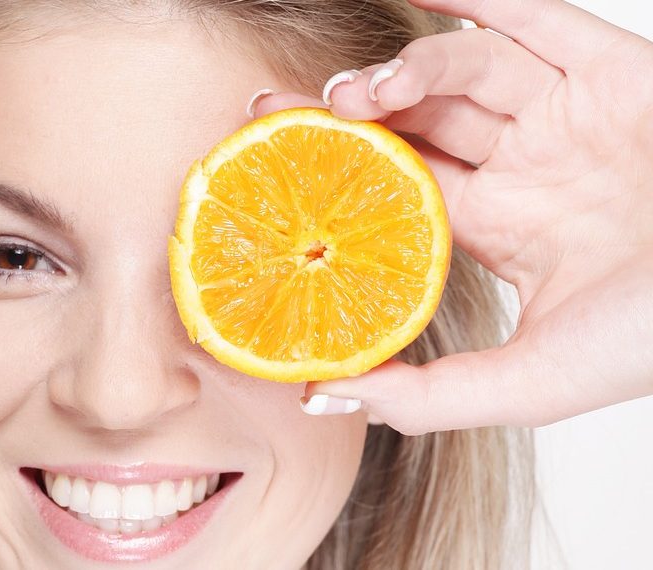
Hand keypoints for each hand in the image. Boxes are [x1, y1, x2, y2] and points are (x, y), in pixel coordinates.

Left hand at [249, 0, 652, 434]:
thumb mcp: (534, 380)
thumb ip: (432, 397)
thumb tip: (324, 397)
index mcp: (501, 227)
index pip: (396, 188)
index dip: (335, 174)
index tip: (272, 164)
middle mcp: (526, 166)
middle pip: (418, 123)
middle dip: (350, 115)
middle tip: (280, 115)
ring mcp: (566, 114)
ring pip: (466, 71)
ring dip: (405, 71)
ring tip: (357, 92)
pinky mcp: (613, 70)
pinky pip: (536, 17)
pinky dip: (475, 1)